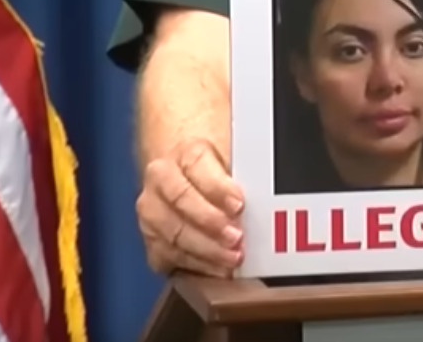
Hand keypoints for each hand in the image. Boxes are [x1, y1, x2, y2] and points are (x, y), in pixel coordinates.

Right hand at [138, 136, 245, 275]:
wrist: (184, 173)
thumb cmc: (215, 169)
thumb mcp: (233, 158)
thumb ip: (246, 173)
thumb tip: (271, 191)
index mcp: (184, 152)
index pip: (197, 165)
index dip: (218, 187)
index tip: (239, 204)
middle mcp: (161, 178)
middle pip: (180, 200)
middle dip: (210, 221)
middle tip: (237, 237)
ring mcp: (152, 209)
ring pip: (172, 232)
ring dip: (204, 249)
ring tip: (231, 259)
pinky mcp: (151, 237)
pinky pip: (167, 256)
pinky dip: (193, 266)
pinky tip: (216, 271)